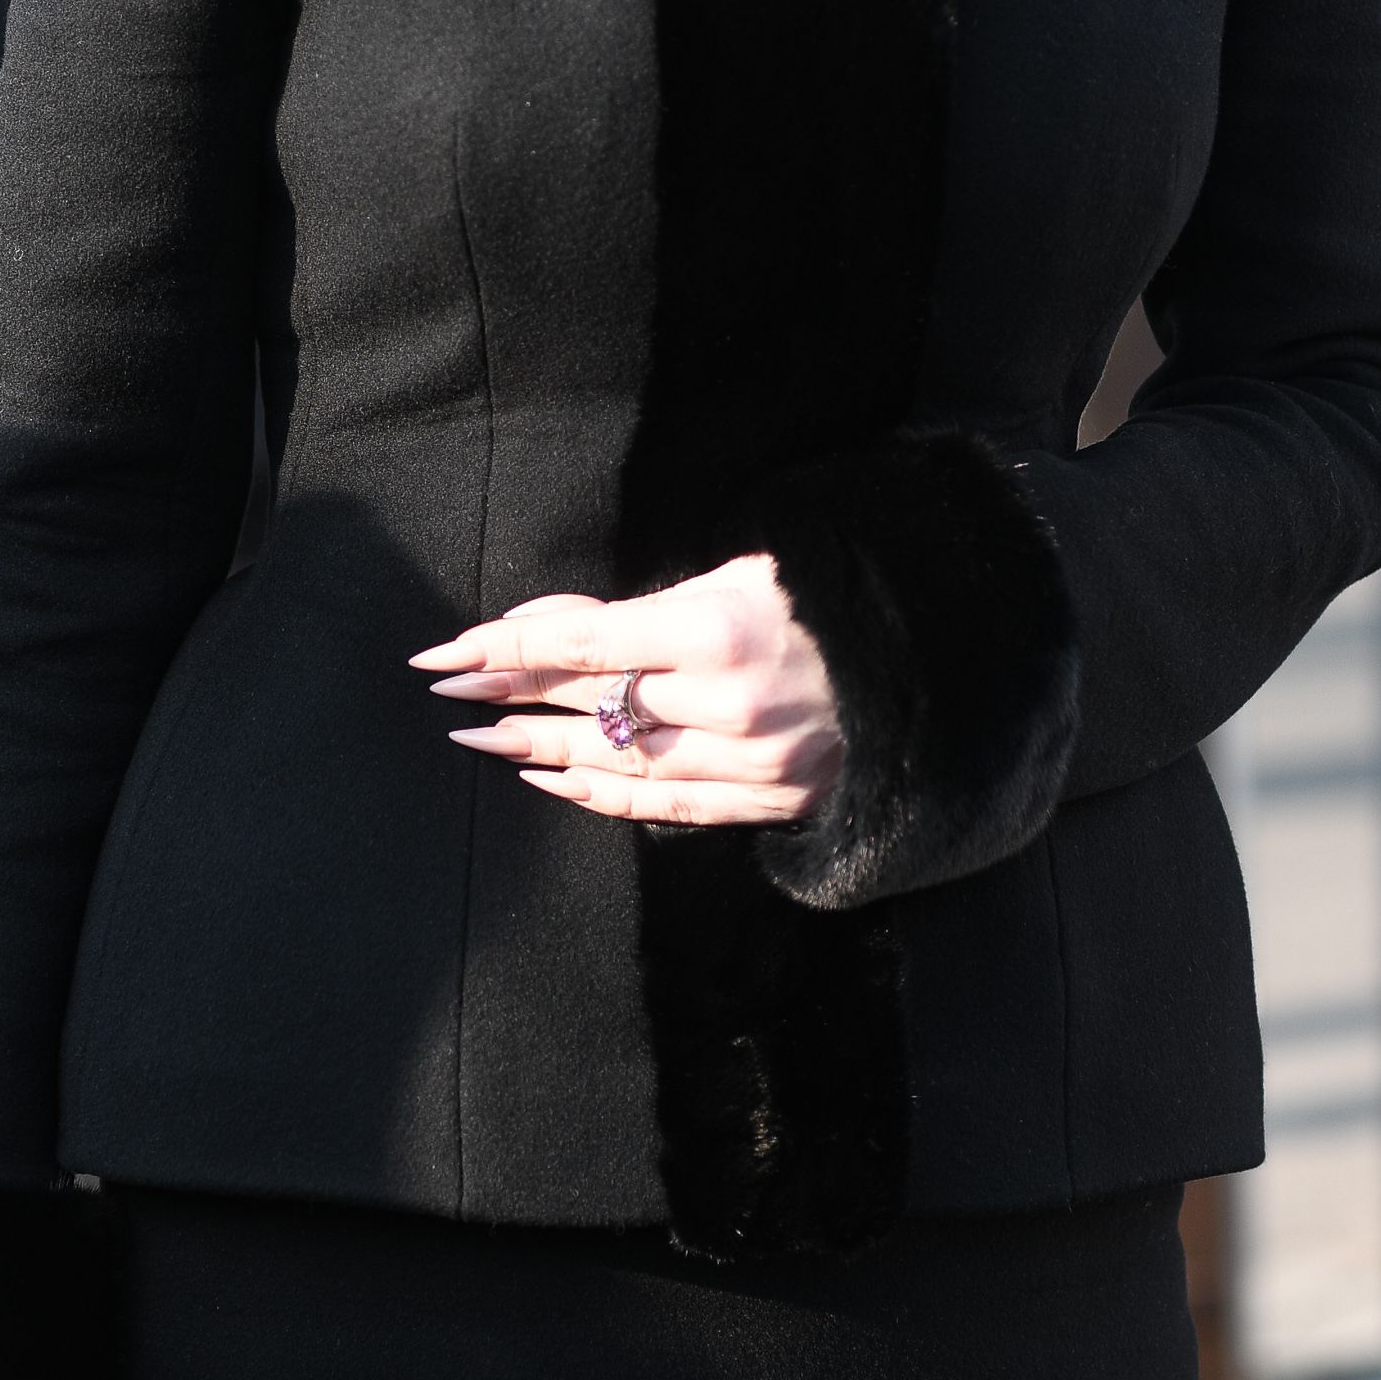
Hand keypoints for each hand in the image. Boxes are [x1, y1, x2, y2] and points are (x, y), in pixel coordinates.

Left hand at [411, 551, 842, 828]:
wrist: (934, 664)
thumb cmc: (829, 600)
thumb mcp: (740, 573)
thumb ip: (642, 607)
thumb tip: (547, 625)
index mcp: (720, 630)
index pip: (583, 644)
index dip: (506, 650)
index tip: (446, 654)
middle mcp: (728, 704)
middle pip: (591, 703)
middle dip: (511, 695)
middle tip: (449, 692)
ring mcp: (749, 763)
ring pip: (617, 763)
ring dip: (539, 750)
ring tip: (479, 741)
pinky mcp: (767, 801)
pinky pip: (664, 807)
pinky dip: (599, 795)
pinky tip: (550, 781)